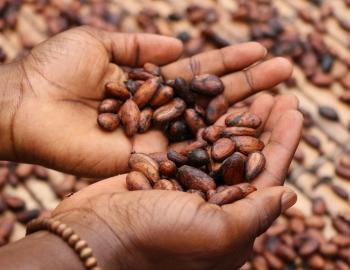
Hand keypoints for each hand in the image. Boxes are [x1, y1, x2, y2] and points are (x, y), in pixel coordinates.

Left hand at [0, 26, 293, 176]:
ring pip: (206, 124)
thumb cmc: (54, 69)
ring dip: (242, 112)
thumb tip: (179, 45)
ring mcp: (156, 136)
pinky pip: (186, 151)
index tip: (260, 50)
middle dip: (248, 83)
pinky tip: (248, 135)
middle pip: (211, 97)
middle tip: (284, 70)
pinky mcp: (146, 159)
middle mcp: (159, 110)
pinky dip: (216, 145)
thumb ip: (141, 46)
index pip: (198, 71)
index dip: (228, 61)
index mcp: (149, 81)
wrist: (23, 106)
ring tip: (280, 96)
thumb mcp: (99, 42)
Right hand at [52, 94, 302, 268]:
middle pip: (247, 158)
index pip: (268, 178)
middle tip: (277, 95)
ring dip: (237, 120)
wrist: (96, 235)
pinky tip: (215, 104)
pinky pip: (194, 143)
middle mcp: (213, 205)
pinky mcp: (165, 172)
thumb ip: (255, 215)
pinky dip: (206, 123)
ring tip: (252, 94)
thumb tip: (289, 195)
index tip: (294, 112)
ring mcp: (188, 187)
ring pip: (221, 147)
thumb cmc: (155, 240)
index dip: (283, 143)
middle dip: (263, 127)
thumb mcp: (215, 234)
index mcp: (232, 224)